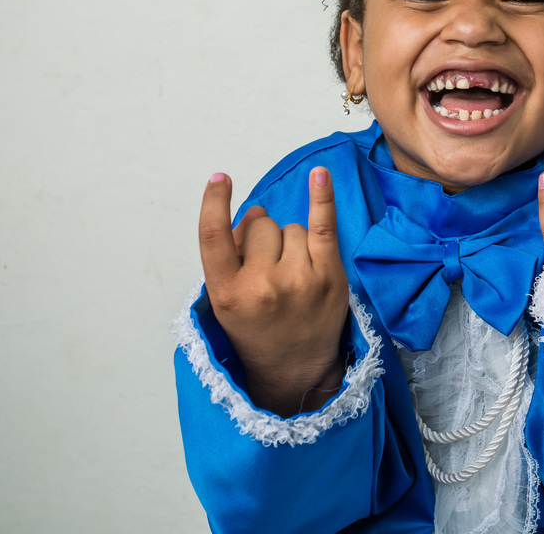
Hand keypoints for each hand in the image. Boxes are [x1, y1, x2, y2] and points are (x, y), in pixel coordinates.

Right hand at [198, 168, 349, 415]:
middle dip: (262, 237)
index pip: (213, 236)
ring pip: (291, 228)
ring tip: (291, 276)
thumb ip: (231, 257)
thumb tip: (254, 212)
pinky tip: (320, 174)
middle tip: (269, 269)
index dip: (214, 203)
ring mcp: (300, 280)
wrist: (294, 370)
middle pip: (261, 226)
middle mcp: (262, 285)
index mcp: (227, 292)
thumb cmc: (258, 328)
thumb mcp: (227, 300)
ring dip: (291, 242)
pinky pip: (323, 225)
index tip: (219, 178)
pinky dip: (322, 198)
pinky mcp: (330, 276)